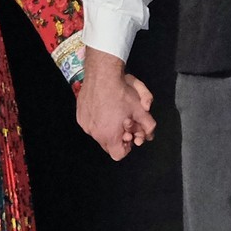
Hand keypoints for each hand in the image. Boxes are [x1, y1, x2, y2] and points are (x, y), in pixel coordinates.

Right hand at [76, 46, 156, 160]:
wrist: (102, 75)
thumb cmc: (122, 93)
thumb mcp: (141, 110)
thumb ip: (148, 126)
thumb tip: (150, 134)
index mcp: (110, 135)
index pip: (118, 155)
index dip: (126, 147)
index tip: (129, 135)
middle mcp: (95, 133)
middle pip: (108, 145)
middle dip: (118, 137)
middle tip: (124, 123)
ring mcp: (85, 125)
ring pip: (99, 134)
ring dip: (107, 128)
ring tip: (114, 113)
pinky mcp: (80, 116)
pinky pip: (90, 125)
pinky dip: (98, 121)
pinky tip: (104, 108)